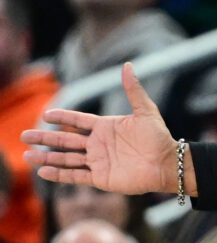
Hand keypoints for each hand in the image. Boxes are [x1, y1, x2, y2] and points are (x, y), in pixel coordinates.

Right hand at [21, 63, 190, 194]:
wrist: (167, 163)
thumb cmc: (158, 137)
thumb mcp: (145, 110)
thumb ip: (133, 89)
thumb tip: (128, 65)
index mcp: (106, 127)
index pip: (78, 121)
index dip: (62, 118)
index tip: (46, 114)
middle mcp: (98, 144)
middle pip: (66, 140)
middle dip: (45, 138)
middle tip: (24, 135)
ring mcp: (98, 161)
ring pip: (66, 159)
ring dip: (47, 158)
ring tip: (27, 156)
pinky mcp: (101, 178)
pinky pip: (76, 176)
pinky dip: (59, 175)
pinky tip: (43, 172)